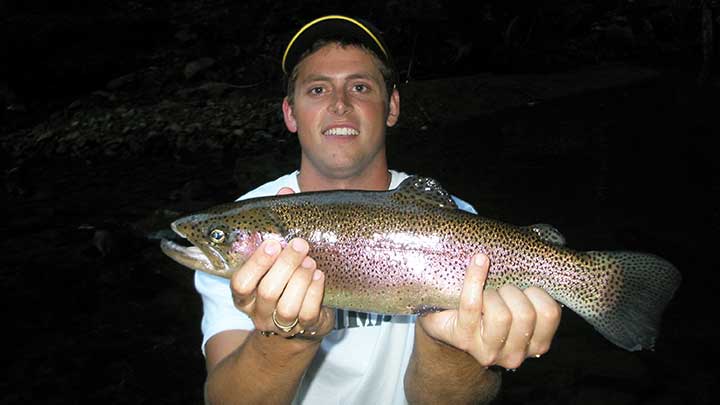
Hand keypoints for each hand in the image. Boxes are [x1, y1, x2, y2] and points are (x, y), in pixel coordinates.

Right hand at [229, 187, 334, 338]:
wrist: (302, 317)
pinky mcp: (304, 328)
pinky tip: (320, 276)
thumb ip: (279, 223)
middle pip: (267, 292)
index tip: (273, 243)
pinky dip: (315, 293)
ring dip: (301, 280)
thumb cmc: (286, 275)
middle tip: (300, 244)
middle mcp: (258, 311)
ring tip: (311, 262)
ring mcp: (280, 324)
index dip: (256, 263)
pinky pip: (308, 314)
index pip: (241, 283)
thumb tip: (286, 191)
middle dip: (285, 265)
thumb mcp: (278, 252)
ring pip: (287, 307)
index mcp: (244, 293)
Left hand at [418, 254, 560, 368]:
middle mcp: (516, 355)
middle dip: (512, 292)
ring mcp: (489, 351)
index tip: (524, 289)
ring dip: (492, 294)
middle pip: (525, 314)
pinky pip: (472, 304)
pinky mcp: (463, 339)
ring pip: (501, 315)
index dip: (537, 293)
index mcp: (537, 343)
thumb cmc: (491, 305)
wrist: (450, 324)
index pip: (550, 313)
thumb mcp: (519, 301)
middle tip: (501, 290)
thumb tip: (544, 244)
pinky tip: (478, 261)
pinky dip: (475, 278)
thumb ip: (535, 283)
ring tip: (486, 294)